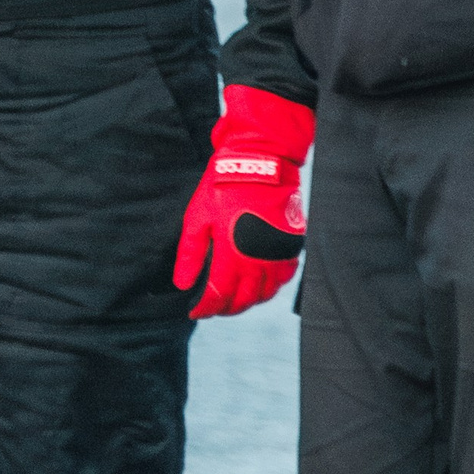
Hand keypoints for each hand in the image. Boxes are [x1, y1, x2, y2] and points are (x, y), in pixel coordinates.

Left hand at [176, 84, 314, 318]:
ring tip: (233, 298)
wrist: (259, 161)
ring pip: (265, 294)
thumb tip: (182, 282)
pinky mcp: (291, 245)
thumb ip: (190, 254)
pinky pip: (284, 278)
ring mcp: (277, 254)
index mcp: (232, 254)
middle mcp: (258, 260)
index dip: (205, 308)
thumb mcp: (197, 217)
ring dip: (248, 301)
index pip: (219, 296)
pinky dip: (270, 286)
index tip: (195, 311)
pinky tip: (258, 282)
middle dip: (226, 309)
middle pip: (243, 301)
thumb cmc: (224, 186)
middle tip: (213, 307)